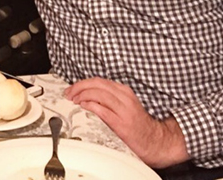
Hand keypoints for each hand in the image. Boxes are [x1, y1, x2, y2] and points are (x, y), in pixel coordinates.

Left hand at [65, 78, 188, 167]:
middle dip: (79, 87)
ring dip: (82, 95)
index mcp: (123, 91)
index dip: (82, 83)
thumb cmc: (136, 124)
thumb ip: (107, 98)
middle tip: (69, 93)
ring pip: (98, 93)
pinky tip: (83, 106)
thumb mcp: (122, 105)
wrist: (153, 141)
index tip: (71, 89)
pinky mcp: (122, 123)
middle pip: (96, 84)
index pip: (98, 81)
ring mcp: (124, 109)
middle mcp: (124, 97)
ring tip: (74, 100)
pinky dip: (90, 105)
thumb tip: (84, 95)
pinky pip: (102, 110)